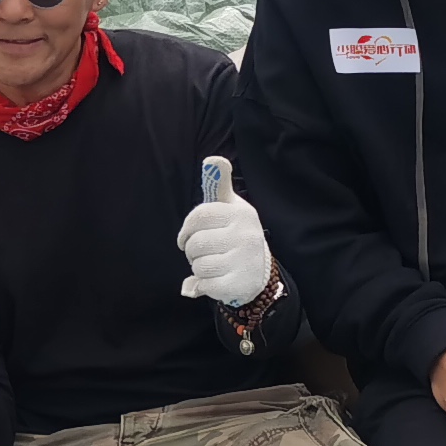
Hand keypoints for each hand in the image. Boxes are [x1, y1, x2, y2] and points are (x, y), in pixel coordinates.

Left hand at [175, 166, 272, 306]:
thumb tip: (213, 160)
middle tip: (204, 252)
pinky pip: (204, 285)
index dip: (186, 229)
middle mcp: (246, 235)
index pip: (198, 217)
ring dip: (199, 268)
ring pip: (198, 266)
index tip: (186, 236)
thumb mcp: (230, 207)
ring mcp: (244, 261)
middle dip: (192, 251)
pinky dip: (203, 285)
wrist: (258, 271)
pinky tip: (216, 280)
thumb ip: (220, 184)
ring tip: (212, 264)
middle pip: (195, 243)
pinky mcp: (239, 284)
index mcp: (240, 213)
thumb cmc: (235, 233)